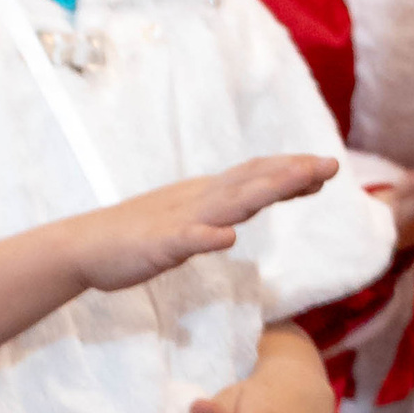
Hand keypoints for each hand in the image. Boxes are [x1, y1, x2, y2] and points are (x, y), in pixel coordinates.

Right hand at [63, 154, 331, 297]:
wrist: (84, 247)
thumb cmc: (137, 237)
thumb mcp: (188, 222)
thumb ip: (220, 214)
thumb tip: (251, 207)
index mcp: (205, 196)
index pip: (254, 176)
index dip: (289, 171)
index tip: (324, 168)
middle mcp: (197, 200)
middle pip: (251, 182)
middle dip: (291, 173)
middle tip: (329, 165)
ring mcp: (179, 221)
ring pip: (228, 204)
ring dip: (264, 191)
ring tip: (297, 181)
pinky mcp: (158, 245)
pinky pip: (185, 241)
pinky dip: (206, 237)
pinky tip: (228, 239)